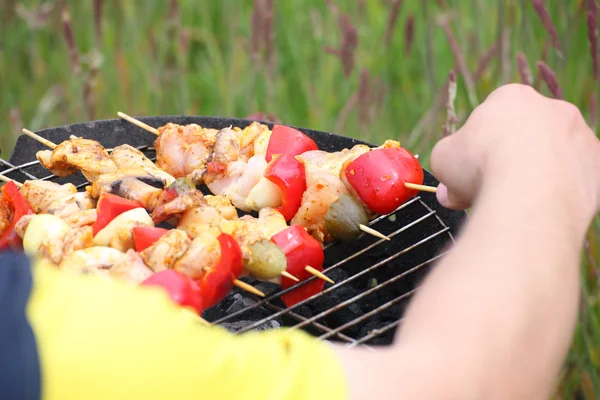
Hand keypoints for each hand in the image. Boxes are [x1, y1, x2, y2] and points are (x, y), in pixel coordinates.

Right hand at [430, 83, 599, 216]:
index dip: (477, 148)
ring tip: (517, 202)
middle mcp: (552, 108)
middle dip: (509, 160)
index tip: (470, 172)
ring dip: (537, 176)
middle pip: (526, 136)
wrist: (530, 192)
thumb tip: (449, 190)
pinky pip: (574, 179)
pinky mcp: (597, 165)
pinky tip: (541, 208)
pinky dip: (558, 193)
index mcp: (511, 98)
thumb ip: (447, 166)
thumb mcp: (443, 159)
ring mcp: (580, 136)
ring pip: (554, 157)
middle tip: (492, 188)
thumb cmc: (481, 167)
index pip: (493, 120)